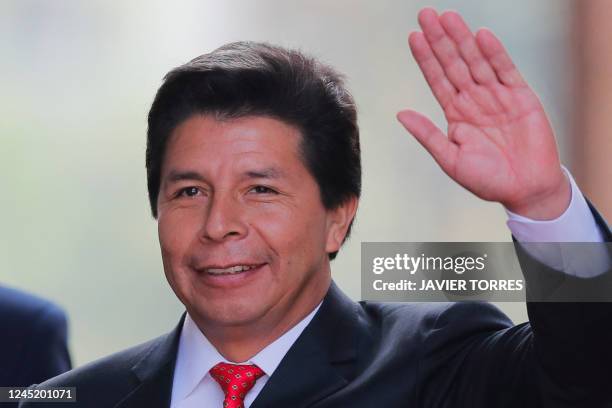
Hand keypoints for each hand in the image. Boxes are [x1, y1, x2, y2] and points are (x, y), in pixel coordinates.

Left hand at [397, 8, 569, 219]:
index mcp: (456, 114)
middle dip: (440, 40)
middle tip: (426, 14)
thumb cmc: (487, 180)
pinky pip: (505, 70)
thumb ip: (427, 134)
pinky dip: (494, 53)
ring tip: (448, 17)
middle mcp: (474, 101)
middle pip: (453, 64)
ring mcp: (497, 97)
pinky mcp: (521, 97)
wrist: (525, 190)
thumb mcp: (450, 159)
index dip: (426, 58)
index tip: (413, 37)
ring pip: (476, 62)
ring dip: (462, 39)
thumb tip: (400, 113)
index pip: (437, 79)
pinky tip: (480, 36)